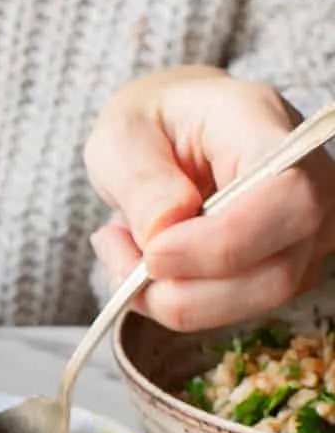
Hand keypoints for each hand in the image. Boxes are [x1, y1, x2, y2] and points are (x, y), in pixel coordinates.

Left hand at [85, 66, 334, 330]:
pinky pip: (239, 308)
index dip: (222, 244)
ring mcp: (307, 231)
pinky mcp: (288, 267)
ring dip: (174, 298)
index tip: (153, 252)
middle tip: (120, 254)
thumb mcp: (122, 136)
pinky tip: (147, 266)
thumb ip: (141, 180)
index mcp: (266, 128)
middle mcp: (310, 182)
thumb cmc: (154, 124)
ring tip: (124, 253)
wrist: (175, 130)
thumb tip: (163, 232)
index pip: (286, 199)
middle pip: (278, 270)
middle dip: (186, 287)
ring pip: (258, 300)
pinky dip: (180, 301)